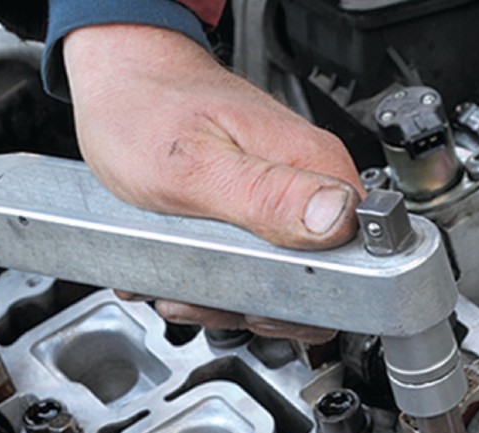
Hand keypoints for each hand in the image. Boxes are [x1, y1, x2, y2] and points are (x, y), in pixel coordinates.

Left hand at [63, 24, 362, 342]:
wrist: (121, 82)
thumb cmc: (147, 109)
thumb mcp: (195, 166)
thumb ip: (266, 197)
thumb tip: (337, 218)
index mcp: (313, 167)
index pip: (357, 259)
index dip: (306, 299)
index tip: (253, 302)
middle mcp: (310, 179)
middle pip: (316, 280)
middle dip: (255, 304)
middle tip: (202, 291)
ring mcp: (286, 192)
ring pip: (279, 278)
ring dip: (225, 295)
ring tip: (182, 282)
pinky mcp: (260, 202)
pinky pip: (253, 261)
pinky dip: (213, 276)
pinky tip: (181, 269)